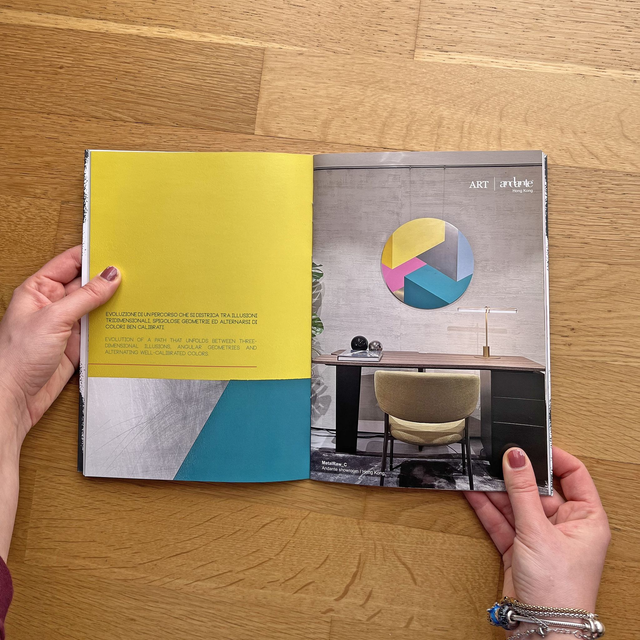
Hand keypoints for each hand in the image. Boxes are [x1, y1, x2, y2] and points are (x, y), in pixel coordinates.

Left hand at [0, 246, 120, 451]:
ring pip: (96, 308)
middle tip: (134, 275)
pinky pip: (99, 330)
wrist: (13, 398)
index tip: (116, 252)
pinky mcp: (76, 345)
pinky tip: (126, 321)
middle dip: (108, 281)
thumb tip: (110, 276)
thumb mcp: (54, 318)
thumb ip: (86, 296)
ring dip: (113, 305)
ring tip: (135, 296)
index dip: (92, 256)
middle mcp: (53, 305)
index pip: (69, 262)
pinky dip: (112, 327)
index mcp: (39, 289)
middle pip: (86, 284)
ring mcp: (66, 325)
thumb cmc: (16, 357)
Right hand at [465, 446, 609, 616]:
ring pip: (516, 503)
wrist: (541, 630)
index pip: (574, 474)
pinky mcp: (518, 549)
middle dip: (515, 474)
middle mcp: (565, 525)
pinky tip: (473, 492)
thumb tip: (516, 455)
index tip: (530, 443)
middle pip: (538, 488)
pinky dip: (487, 507)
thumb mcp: (538, 531)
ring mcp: (540, 536)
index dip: (553, 457)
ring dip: (496, 490)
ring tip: (477, 471)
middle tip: (494, 456)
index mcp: (586, 517)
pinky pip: (502, 520)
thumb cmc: (559, 589)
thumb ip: (522, 491)